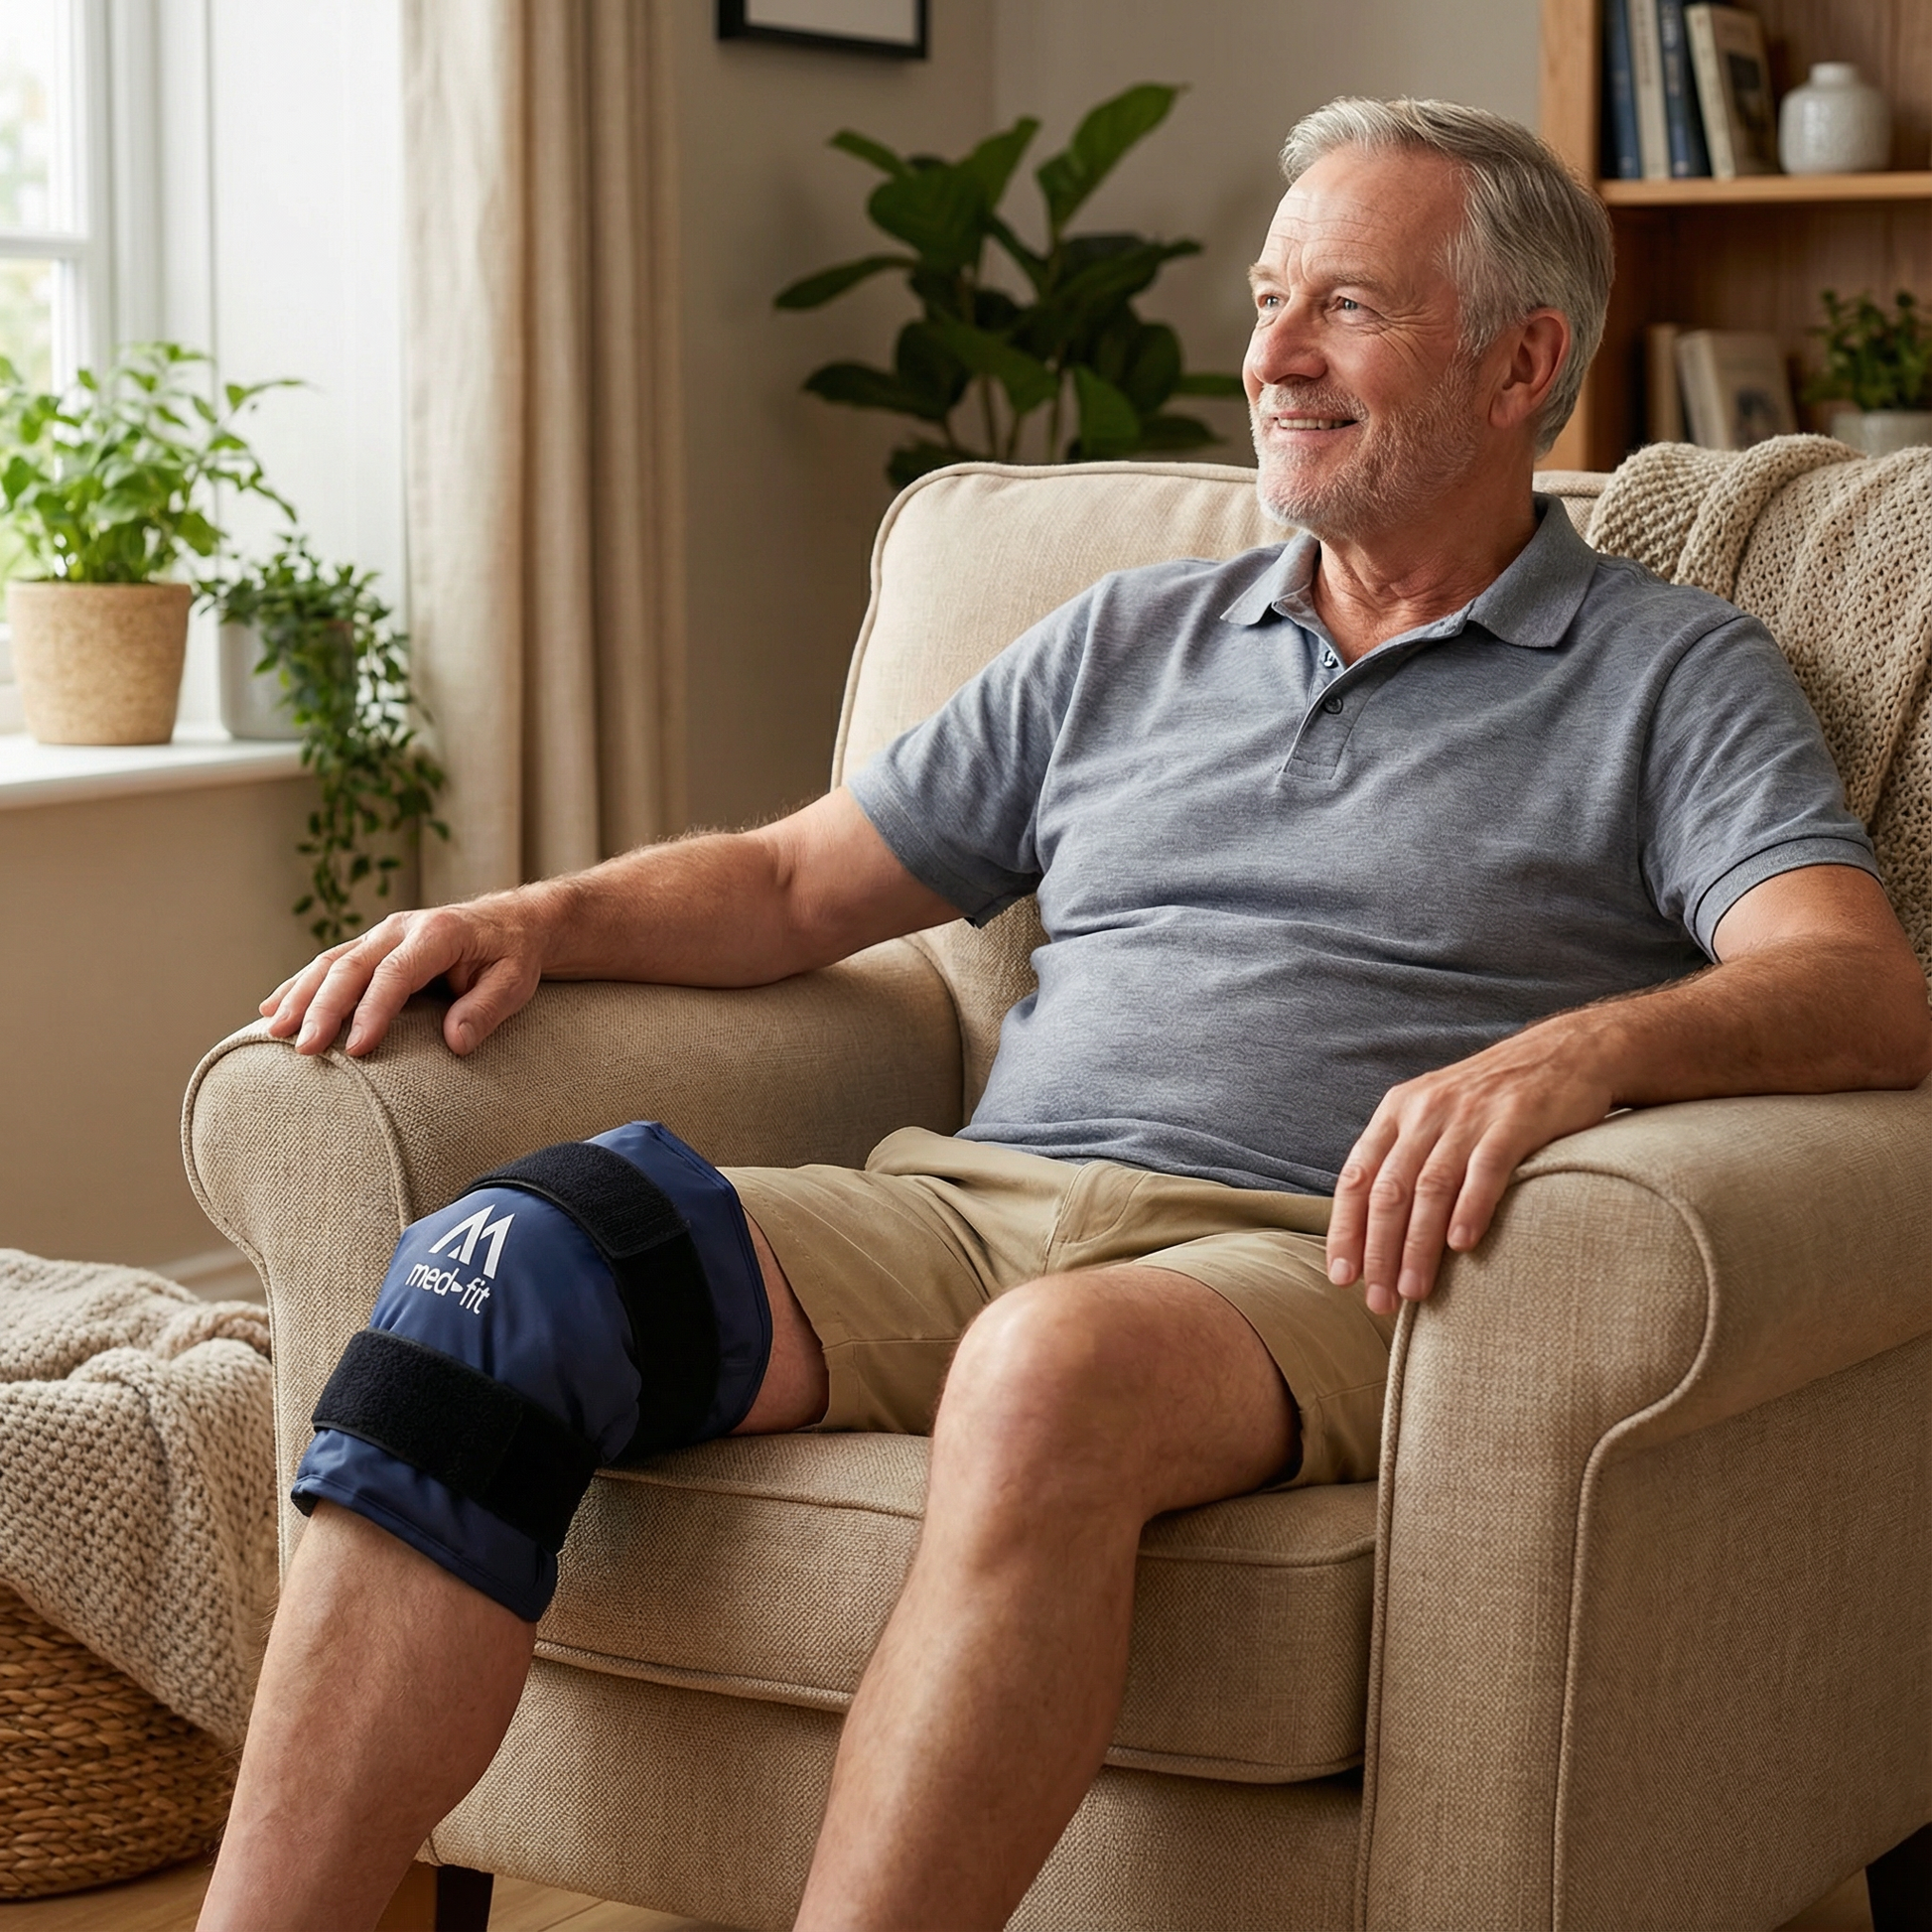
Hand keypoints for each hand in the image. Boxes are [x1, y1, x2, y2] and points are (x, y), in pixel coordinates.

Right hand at [259, 898, 549, 1059]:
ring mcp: (382, 934)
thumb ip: (487, 1008)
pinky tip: (271, 1009)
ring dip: (299, 996)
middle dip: (323, 1008)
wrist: (511, 922)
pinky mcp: (372, 945)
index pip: (397, 974)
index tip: (357, 1049)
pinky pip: (329, 963)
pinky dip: (299, 985)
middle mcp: (402, 928)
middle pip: (351, 966)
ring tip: (274, 1032)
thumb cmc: (513, 956)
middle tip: (304, 1048)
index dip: (373, 1011)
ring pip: (331, 962)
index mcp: (438, 934)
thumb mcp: (516, 981)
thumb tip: (456, 1043)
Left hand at [1324, 1022, 1613, 1316]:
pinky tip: (1461, 1246)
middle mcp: (1425, 1111)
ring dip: (1418, 1245)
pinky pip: (1485, 1170)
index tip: (1343, 1277)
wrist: (1565, 1051)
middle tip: (1380, 1300)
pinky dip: (1469, 1209)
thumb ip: (1404, 1156)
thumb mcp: (1435, 1112)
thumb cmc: (1493, 1098)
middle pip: (1389, 1190)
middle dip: (1379, 1251)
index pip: (1357, 1178)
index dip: (1346, 1231)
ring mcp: (1469, 1114)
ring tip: (1414, 1289)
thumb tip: (1373, 1226)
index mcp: (1397, 1111)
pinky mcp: (1514, 1120)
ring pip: (1430, 1187)